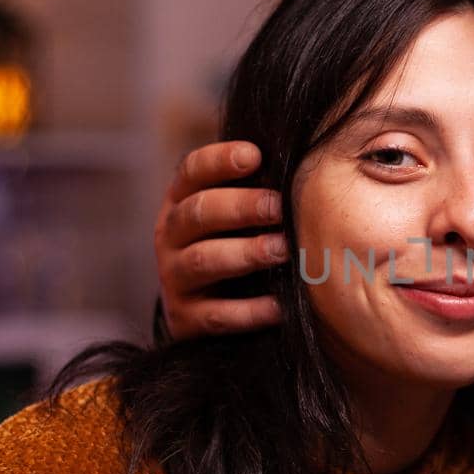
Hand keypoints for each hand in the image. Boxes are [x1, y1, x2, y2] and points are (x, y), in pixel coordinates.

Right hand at [155, 141, 286, 338]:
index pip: (192, 171)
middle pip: (198, 212)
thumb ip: (258, 189)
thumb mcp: (236, 214)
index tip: (255, 155)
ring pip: (203, 260)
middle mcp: (169, 235)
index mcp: (181, 201)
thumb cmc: (234, 244)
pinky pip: (216, 315)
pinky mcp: (185, 318)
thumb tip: (304, 160)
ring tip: (283, 249)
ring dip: (246, 253)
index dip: (220, 160)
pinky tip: (279, 305)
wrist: (204, 311)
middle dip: (241, 206)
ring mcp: (173, 277)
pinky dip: (249, 311)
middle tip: (278, 207)